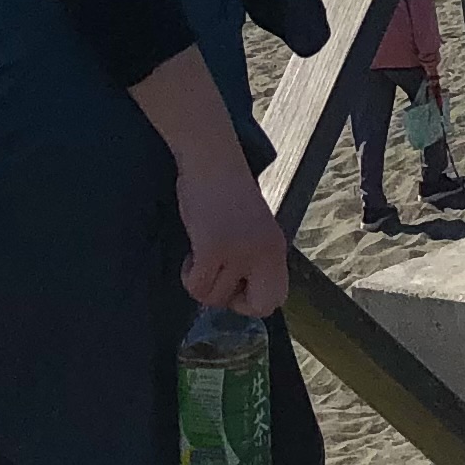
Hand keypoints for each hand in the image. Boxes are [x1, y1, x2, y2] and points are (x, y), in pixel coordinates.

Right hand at [175, 155, 289, 314]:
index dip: (250, 301)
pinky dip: (188, 275)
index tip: (232, 283)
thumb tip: (237, 293)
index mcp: (276, 249)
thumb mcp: (252, 230)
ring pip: (216, 298)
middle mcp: (265, 253)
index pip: (275, 299)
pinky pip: (197, 285)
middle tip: (217, 276)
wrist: (210, 157)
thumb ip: (252, 259)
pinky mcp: (214, 248)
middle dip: (231, 300)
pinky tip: (191, 252)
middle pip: (259, 306)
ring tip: (200, 254)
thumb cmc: (225, 190)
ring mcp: (241, 252)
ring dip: (202, 282)